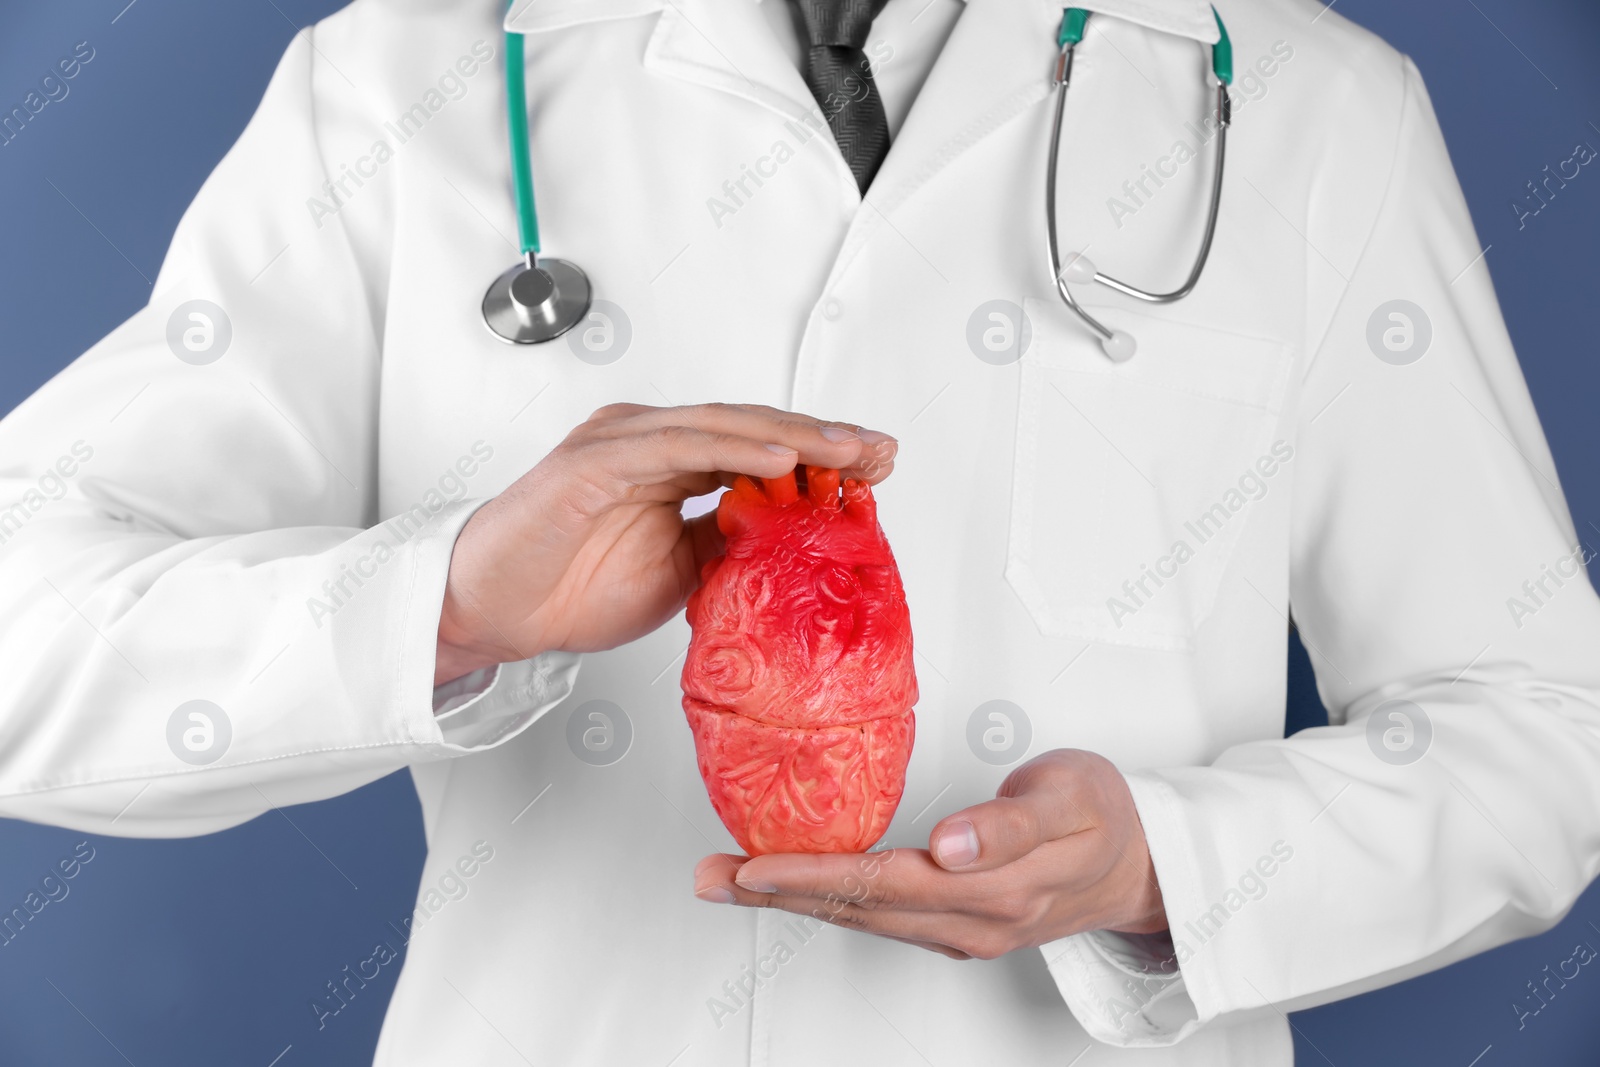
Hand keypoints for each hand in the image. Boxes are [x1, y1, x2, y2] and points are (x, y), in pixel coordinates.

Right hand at [434, 403, 897, 685]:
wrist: (495, 609)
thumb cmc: (572, 585)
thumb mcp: (682, 571)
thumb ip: (730, 543)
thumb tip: (795, 540)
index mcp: (670, 459)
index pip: (758, 446)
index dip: (820, 453)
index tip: (878, 467)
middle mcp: (649, 438)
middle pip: (751, 425)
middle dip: (822, 437)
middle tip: (880, 450)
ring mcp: (621, 443)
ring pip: (722, 426)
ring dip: (792, 437)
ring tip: (848, 451)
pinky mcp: (593, 462)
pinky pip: (674, 447)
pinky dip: (732, 450)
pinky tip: (782, 460)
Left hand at [692, 749, 1165, 958]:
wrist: (1143, 865)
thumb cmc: (1108, 818)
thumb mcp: (1075, 800)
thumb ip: (1012, 824)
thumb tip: (951, 845)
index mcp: (996, 891)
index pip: (884, 885)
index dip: (813, 876)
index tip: (753, 867)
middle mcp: (970, 924)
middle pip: (857, 910)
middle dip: (777, 895)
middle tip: (709, 878)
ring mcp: (962, 933)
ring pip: (861, 918)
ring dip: (791, 902)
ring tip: (726, 882)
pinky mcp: (956, 926)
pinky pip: (878, 916)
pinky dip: (828, 901)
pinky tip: (793, 886)